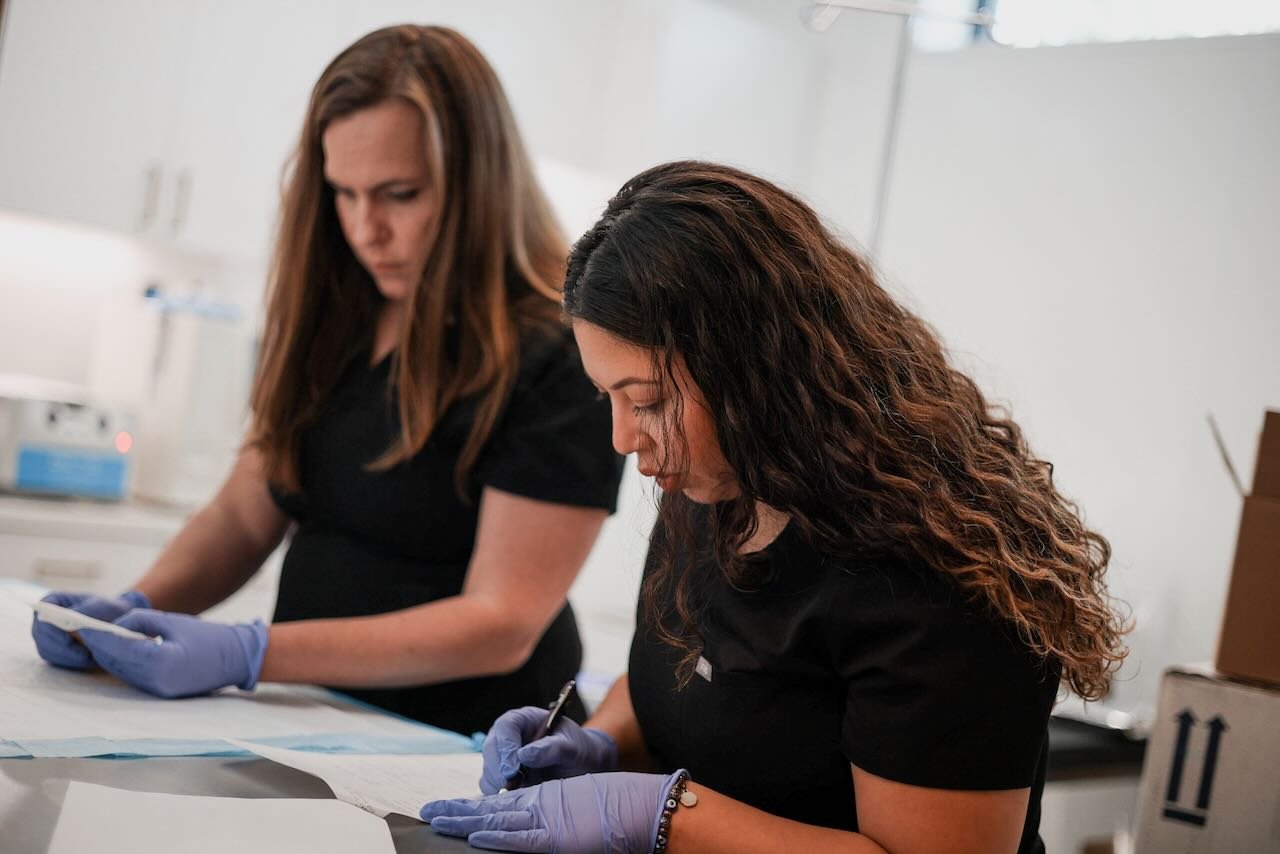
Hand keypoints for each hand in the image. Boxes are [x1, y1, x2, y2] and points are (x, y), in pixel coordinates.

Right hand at [31, 589, 150, 669]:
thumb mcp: (102, 606)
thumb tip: (73, 619)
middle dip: (61, 647)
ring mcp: (46, 636)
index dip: (50, 627)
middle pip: (41, 636)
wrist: (115, 620)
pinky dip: (70, 661)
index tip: (67, 639)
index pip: (41, 614)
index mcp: (52, 601)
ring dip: (67, 657)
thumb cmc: (107, 609)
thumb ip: (88, 610)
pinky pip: (55, 659)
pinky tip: (88, 661)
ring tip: (90, 658)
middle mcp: (43, 619)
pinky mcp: (52, 650)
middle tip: (84, 655)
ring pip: (47, 650)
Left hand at [78, 610, 267, 698]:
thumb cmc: (210, 637)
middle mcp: (157, 681)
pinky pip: (133, 676)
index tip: (82, 625)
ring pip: (121, 671)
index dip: (99, 636)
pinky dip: (122, 663)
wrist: (237, 659)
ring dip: (107, 656)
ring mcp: (158, 691)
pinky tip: (116, 650)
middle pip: (116, 662)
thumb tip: (116, 626)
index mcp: (162, 662)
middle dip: (99, 646)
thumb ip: (141, 621)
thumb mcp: (174, 621)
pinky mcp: (160, 693)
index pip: (120, 648)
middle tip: (83, 629)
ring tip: (95, 638)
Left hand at [423, 770, 681, 852]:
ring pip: (497, 820)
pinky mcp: (557, 835)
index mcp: (543, 803)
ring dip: (465, 821)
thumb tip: (508, 835)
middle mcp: (539, 807)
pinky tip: (476, 835)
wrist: (642, 807)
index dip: (471, 809)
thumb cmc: (615, 814)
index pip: (498, 808)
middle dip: (456, 812)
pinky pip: (522, 838)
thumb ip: (544, 828)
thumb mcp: (573, 823)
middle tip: (426, 812)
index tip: (446, 812)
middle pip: (489, 810)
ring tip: (436, 819)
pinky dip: (498, 836)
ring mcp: (547, 819)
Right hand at [481, 705, 618, 794]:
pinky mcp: (503, 778)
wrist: (582, 767)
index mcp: (524, 720)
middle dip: (498, 769)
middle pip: (491, 748)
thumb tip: (524, 755)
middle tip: (512, 786)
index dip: (505, 746)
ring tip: (519, 793)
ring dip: (499, 784)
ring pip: (489, 770)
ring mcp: (503, 758)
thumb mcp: (572, 747)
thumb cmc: (578, 750)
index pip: (505, 726)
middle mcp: (509, 737)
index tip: (513, 768)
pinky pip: (493, 787)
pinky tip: (516, 800)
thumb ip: (552, 748)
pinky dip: (500, 796)